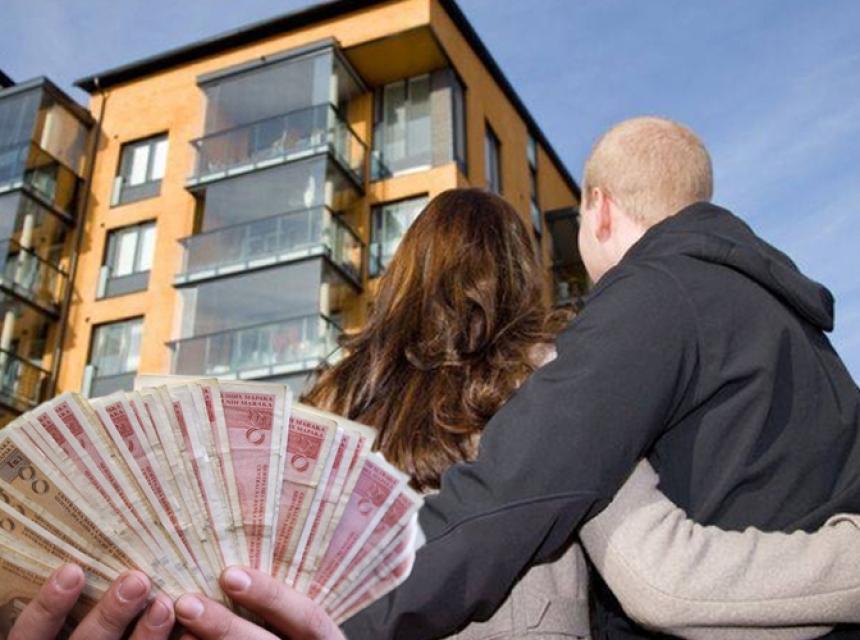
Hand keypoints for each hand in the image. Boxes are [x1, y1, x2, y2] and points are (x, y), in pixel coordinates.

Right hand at [10, 564, 173, 639]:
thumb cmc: (87, 630)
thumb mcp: (61, 626)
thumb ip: (68, 603)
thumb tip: (88, 559)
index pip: (32, 633)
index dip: (49, 604)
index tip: (72, 569)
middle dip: (111, 615)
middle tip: (137, 580)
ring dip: (147, 636)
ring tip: (165, 604)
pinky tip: (191, 632)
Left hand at [174, 566, 343, 639]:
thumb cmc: (294, 631)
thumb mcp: (301, 621)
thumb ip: (283, 602)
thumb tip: (238, 564)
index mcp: (326, 639)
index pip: (307, 618)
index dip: (270, 596)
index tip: (229, 575)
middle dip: (225, 626)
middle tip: (187, 603)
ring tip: (179, 627)